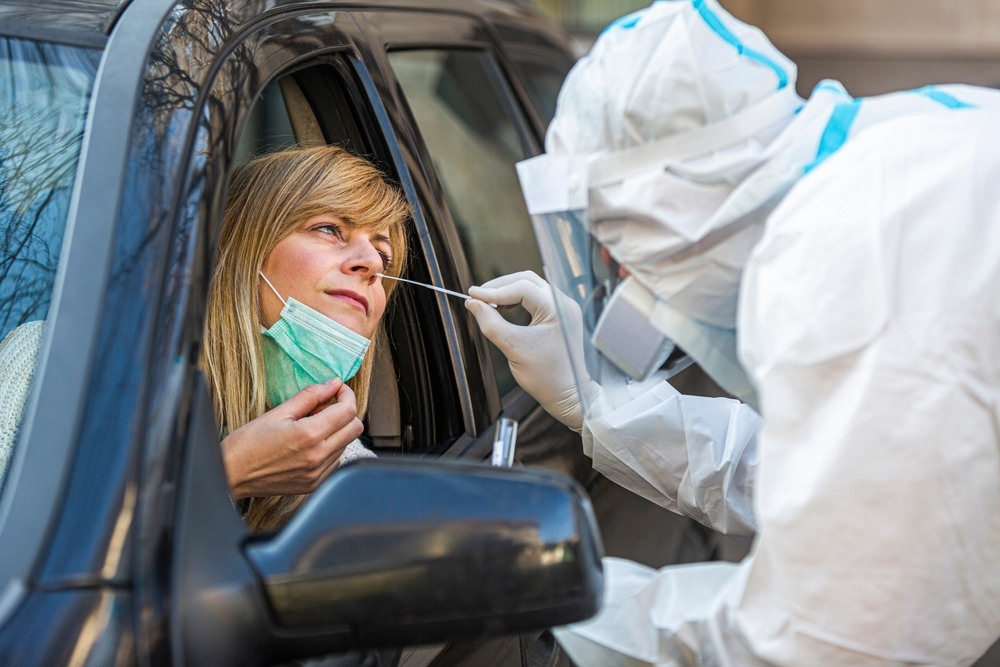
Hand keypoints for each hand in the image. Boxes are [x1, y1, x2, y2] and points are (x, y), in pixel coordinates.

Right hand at [221, 379, 363, 499]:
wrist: (231, 474)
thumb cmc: (247, 444)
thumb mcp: (278, 412)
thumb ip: (310, 396)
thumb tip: (333, 384)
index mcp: (309, 435)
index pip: (348, 410)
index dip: (346, 395)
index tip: (337, 390)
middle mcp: (318, 456)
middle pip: (355, 427)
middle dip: (344, 412)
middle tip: (323, 407)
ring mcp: (318, 473)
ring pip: (346, 444)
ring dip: (335, 431)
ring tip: (310, 426)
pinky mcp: (314, 484)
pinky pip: (335, 461)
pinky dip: (328, 448)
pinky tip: (308, 444)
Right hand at [466, 271, 588, 431]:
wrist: (569, 394)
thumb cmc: (546, 376)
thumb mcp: (513, 349)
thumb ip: (491, 324)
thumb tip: (473, 304)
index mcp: (557, 309)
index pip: (521, 288)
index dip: (494, 291)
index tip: (473, 295)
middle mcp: (564, 304)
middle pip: (527, 280)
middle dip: (500, 286)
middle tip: (479, 296)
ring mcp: (564, 309)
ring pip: (532, 286)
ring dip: (508, 291)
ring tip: (489, 303)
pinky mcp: (560, 316)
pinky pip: (537, 298)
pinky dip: (518, 299)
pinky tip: (504, 308)